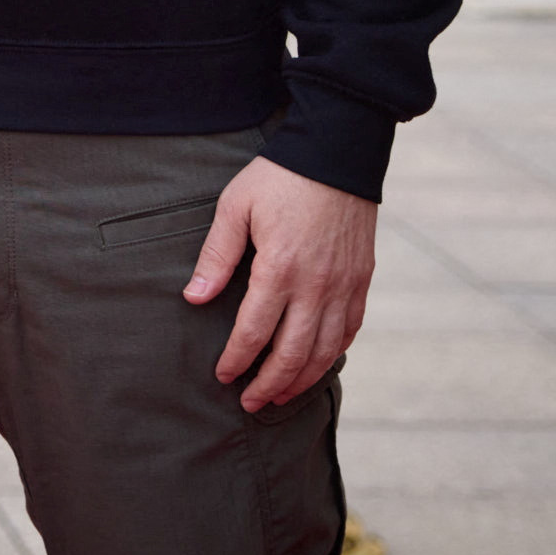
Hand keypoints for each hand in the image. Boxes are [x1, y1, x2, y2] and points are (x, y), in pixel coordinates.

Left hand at [183, 155, 376, 412]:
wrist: (337, 152)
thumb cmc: (279, 177)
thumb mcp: (235, 207)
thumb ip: (216, 256)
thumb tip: (194, 298)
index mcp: (279, 268)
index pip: (254, 331)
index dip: (237, 359)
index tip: (223, 376)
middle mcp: (316, 285)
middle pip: (292, 354)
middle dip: (268, 385)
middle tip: (249, 402)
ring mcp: (344, 286)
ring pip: (325, 350)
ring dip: (301, 379)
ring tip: (279, 394)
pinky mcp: (361, 280)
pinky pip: (350, 330)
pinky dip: (332, 354)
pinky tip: (317, 364)